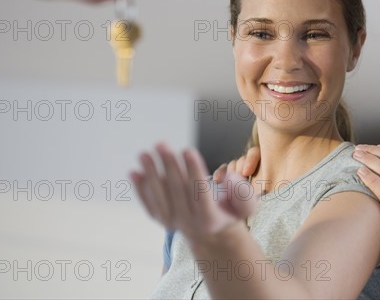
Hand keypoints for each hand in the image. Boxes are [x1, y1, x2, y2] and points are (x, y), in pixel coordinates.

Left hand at [130, 143, 256, 244]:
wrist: (213, 235)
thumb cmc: (230, 213)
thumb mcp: (246, 206)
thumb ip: (243, 193)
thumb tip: (227, 178)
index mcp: (210, 219)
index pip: (200, 193)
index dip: (193, 171)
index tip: (187, 149)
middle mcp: (189, 223)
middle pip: (176, 191)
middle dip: (168, 165)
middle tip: (162, 144)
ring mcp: (173, 223)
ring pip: (159, 198)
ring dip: (150, 175)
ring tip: (144, 154)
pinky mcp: (162, 220)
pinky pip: (149, 205)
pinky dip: (140, 190)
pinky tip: (133, 172)